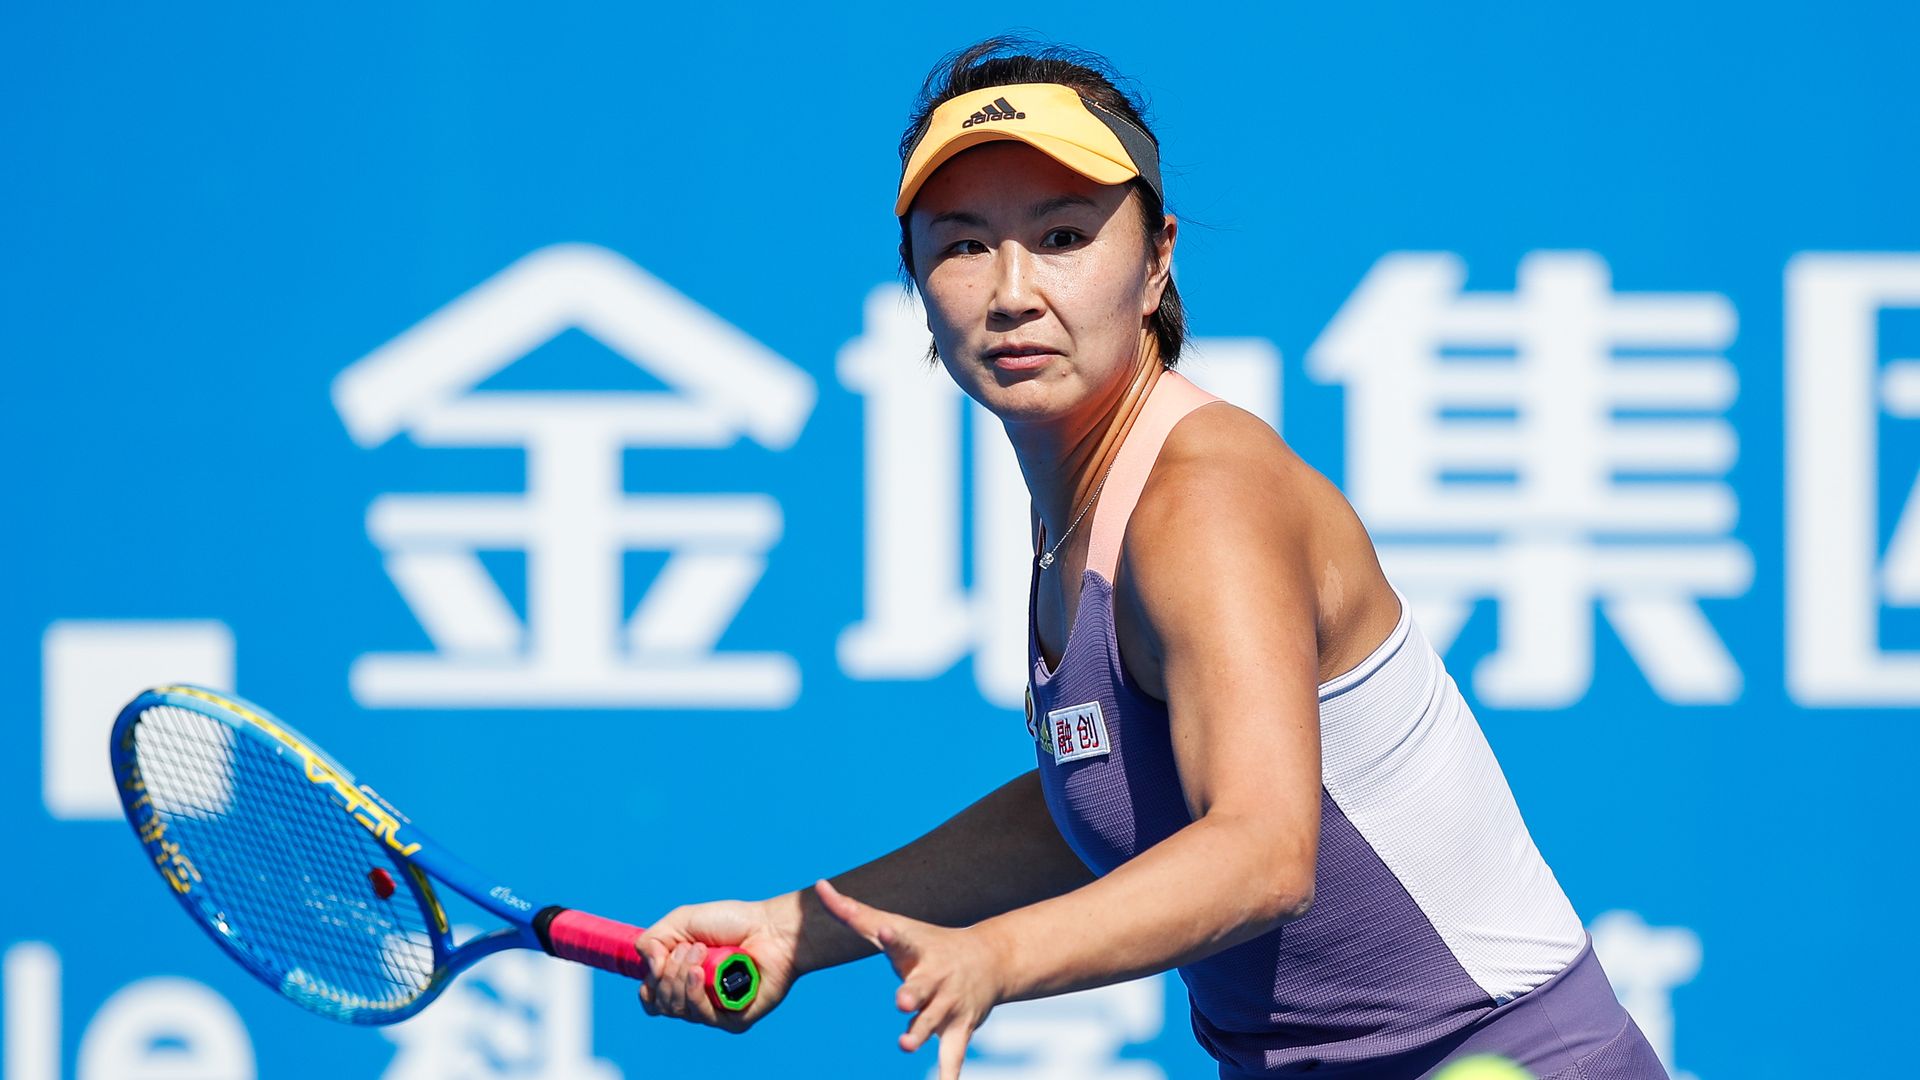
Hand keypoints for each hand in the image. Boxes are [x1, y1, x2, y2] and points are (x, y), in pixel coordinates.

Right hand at [636, 898, 797, 1032]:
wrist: (770, 927)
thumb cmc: (731, 922)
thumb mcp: (681, 921)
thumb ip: (651, 942)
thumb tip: (648, 971)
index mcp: (683, 979)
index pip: (651, 999)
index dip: (650, 983)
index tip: (662, 958)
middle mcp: (696, 999)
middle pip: (661, 1003)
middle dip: (670, 971)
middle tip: (694, 947)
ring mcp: (714, 1010)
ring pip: (678, 1009)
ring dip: (683, 976)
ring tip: (703, 952)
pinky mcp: (733, 1020)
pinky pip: (702, 1016)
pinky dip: (695, 992)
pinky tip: (701, 973)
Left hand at [814, 879, 1003, 1079]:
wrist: (989, 960)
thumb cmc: (928, 943)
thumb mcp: (895, 927)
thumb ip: (854, 913)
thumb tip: (818, 885)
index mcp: (918, 950)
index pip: (903, 940)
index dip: (893, 936)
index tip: (886, 930)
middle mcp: (936, 977)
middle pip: (922, 987)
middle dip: (912, 994)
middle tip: (900, 1001)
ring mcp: (949, 1005)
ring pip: (934, 1021)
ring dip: (921, 1032)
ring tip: (905, 1044)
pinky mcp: (959, 1030)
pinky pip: (953, 1056)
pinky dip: (949, 1075)